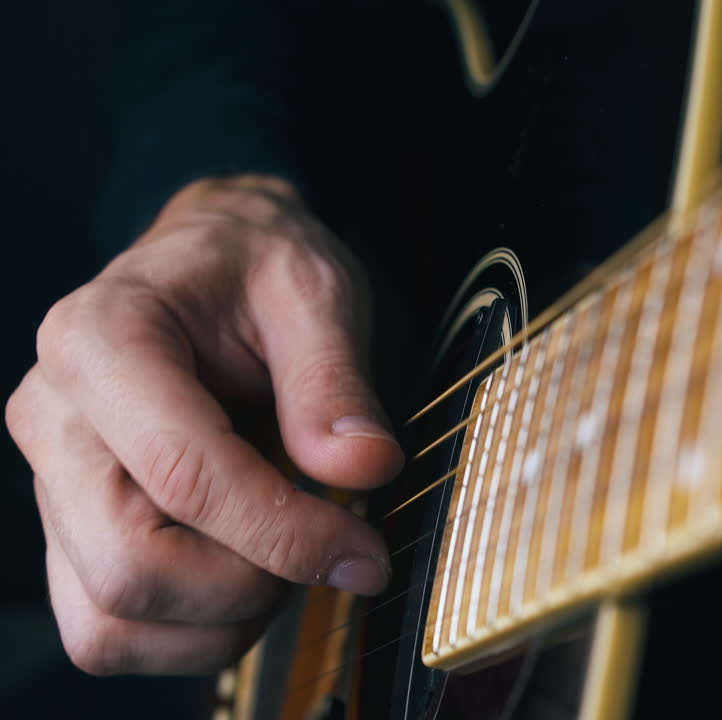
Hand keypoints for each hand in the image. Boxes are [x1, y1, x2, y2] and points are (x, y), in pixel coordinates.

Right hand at [6, 174, 404, 674]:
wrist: (212, 261)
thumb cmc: (259, 267)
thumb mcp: (316, 292)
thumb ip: (336, 381)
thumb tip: (363, 469)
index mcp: (101, 339)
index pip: (182, 474)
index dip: (284, 532)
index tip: (364, 552)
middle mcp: (54, 417)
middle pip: (129, 568)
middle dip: (250, 586)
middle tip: (332, 550)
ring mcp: (51, 483)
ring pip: (109, 621)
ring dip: (222, 620)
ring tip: (290, 558)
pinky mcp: (70, 529)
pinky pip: (108, 631)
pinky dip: (193, 633)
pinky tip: (253, 576)